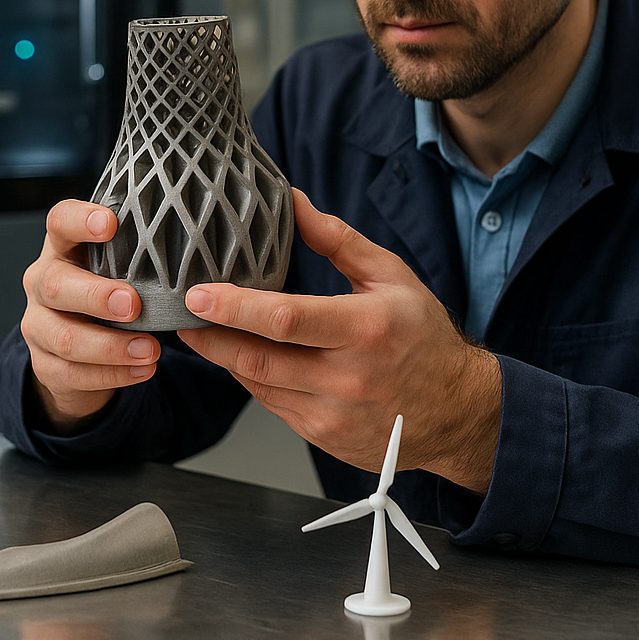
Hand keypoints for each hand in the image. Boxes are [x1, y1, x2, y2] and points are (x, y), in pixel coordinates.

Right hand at [19, 199, 160, 433]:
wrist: (74, 348)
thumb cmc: (107, 292)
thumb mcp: (118, 266)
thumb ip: (140, 253)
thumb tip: (198, 241)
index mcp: (61, 248)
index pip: (59, 222)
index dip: (80, 220)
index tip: (111, 224)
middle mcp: (42, 283)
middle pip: (56, 285)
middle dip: (96, 296)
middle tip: (134, 304)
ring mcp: (38, 325)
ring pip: (66, 338)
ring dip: (111, 346)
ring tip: (151, 349)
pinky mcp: (45, 364)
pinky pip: (74, 373)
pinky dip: (113, 374)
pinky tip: (143, 370)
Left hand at [178, 190, 501, 493]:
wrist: (458, 412)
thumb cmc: (424, 338)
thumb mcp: (391, 276)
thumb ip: (337, 240)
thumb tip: (292, 203)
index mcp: (366, 330)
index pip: (286, 319)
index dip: (234, 307)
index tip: (198, 293)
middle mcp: (347, 377)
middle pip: (257, 359)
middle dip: (209, 336)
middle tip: (180, 313)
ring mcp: (333, 414)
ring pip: (257, 384)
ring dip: (223, 358)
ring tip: (200, 330)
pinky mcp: (322, 437)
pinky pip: (271, 404)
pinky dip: (251, 378)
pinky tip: (241, 356)